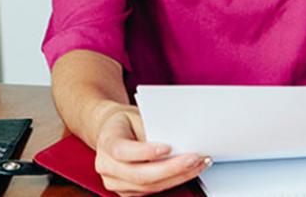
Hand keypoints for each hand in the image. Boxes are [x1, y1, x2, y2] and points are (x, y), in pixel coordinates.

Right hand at [92, 103, 210, 196]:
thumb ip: (152, 129)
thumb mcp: (137, 116)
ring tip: (199, 164)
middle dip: (171, 168)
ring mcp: (115, 182)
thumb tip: (179, 140)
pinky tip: (188, 172)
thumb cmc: (127, 121)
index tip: (168, 147)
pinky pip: (151, 191)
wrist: (112, 130)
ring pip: (149, 186)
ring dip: (178, 177)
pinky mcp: (127, 192)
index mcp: (106, 141)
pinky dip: (172, 181)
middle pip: (139, 174)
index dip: (145, 152)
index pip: (122, 151)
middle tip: (195, 158)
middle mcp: (106, 166)